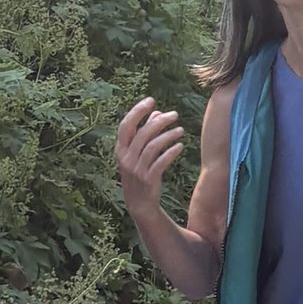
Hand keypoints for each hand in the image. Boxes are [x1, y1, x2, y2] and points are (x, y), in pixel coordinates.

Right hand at [116, 97, 184, 213]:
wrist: (139, 203)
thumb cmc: (139, 173)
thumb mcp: (138, 153)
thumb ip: (146, 133)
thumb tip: (157, 112)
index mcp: (120, 149)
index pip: (125, 126)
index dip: (137, 111)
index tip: (151, 100)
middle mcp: (126, 158)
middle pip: (142, 134)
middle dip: (159, 121)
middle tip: (175, 114)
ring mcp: (137, 169)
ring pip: (153, 146)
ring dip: (168, 136)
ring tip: (181, 130)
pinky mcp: (148, 179)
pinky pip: (161, 162)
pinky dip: (171, 152)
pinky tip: (180, 146)